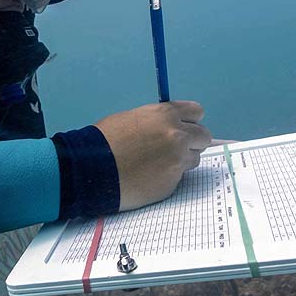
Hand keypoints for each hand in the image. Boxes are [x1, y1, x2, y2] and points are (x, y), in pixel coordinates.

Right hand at [94, 101, 212, 210]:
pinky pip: (179, 178)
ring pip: (194, 159)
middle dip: (192, 142)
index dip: (190, 121)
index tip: (183, 127)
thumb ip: (158, 121)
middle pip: (203, 137)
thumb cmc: (106, 140)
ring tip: (157, 164)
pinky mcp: (172, 183)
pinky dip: (168, 177)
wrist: (92, 168)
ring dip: (181, 161)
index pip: (197, 112)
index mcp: (167, 115)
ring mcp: (177, 161)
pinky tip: (148, 177)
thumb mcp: (133, 118)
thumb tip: (170, 127)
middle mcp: (178, 136)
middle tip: (174, 148)